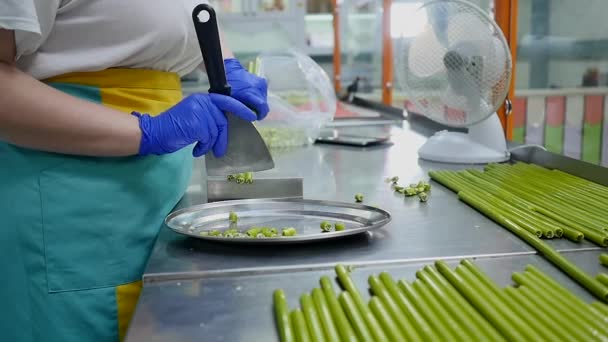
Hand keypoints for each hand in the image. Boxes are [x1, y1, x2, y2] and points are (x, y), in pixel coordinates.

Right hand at [135, 93, 255, 156]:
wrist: (154, 133)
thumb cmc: (174, 128)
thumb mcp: (194, 118)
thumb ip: (209, 117)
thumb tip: (224, 126)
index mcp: (202, 99)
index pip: (226, 101)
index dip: (240, 108)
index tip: (252, 116)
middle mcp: (202, 102)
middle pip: (222, 120)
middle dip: (222, 137)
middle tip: (220, 151)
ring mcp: (199, 111)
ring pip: (215, 131)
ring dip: (209, 144)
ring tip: (200, 149)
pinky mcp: (197, 123)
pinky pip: (208, 137)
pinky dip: (203, 146)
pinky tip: (195, 150)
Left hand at [224, 58, 269, 119]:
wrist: (225, 71)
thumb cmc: (226, 88)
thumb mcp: (232, 102)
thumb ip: (243, 110)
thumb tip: (251, 116)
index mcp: (252, 93)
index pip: (264, 108)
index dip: (261, 115)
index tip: (257, 117)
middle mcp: (259, 86)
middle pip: (264, 102)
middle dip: (258, 107)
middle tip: (250, 109)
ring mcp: (260, 81)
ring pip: (263, 96)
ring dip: (257, 100)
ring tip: (248, 100)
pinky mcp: (259, 78)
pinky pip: (260, 90)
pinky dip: (256, 94)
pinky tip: (248, 93)